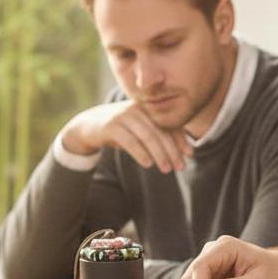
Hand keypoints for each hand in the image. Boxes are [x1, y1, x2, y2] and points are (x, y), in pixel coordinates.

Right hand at [61, 100, 192, 173]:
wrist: (88, 126)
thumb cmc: (121, 131)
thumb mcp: (140, 131)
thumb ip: (159, 137)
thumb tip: (184, 152)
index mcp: (147, 108)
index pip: (168, 123)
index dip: (180, 139)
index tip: (189, 155)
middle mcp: (137, 109)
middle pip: (160, 131)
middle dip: (172, 150)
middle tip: (180, 167)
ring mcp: (123, 116)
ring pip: (147, 136)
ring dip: (159, 154)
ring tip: (167, 169)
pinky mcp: (111, 126)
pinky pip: (129, 141)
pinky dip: (140, 153)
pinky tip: (148, 164)